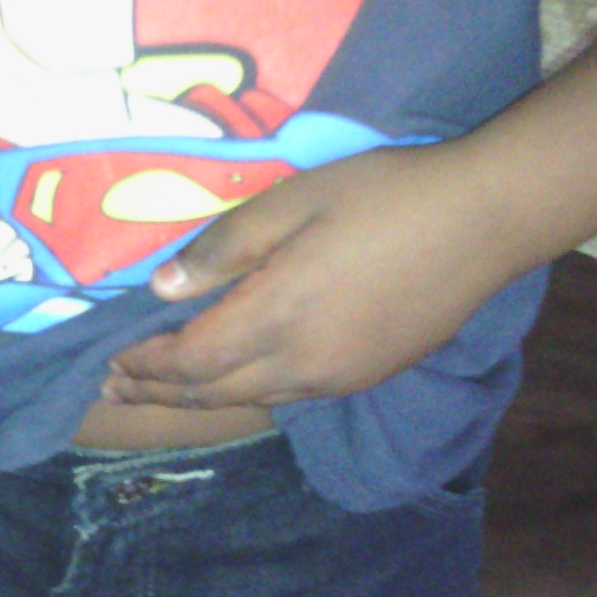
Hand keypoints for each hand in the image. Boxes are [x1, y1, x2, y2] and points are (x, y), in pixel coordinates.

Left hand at [102, 143, 526, 411]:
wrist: (484, 221)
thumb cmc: (386, 195)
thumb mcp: (295, 201)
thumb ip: (226, 247)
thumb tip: (163, 288)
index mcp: (278, 315)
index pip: (191, 360)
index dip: (147, 364)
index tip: (111, 359)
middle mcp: (303, 363)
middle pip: (212, 393)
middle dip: (157, 391)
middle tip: (114, 388)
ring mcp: (338, 378)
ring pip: (250, 401)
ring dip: (198, 398)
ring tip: (160, 391)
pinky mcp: (366, 377)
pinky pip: (288, 396)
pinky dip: (245, 392)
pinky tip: (233, 380)